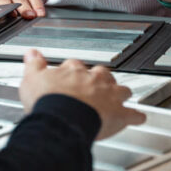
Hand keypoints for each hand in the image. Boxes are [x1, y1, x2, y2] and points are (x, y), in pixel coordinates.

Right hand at [19, 50, 145, 139]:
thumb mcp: (32, 78)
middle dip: (102, 80)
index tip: (72, 75)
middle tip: (99, 85)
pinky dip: (136, 117)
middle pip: (103, 75)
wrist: (62, 118)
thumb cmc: (48, 101)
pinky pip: (132, 114)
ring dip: (122, 94)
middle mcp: (94, 80)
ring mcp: (108, 96)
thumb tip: (31, 53)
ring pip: (121, 90)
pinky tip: (139, 118)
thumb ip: (34, 65)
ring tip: (122, 97)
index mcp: (74, 72)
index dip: (75, 72)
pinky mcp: (118, 114)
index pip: (76, 66)